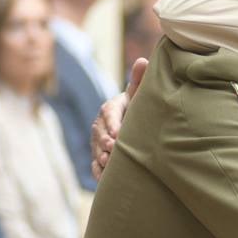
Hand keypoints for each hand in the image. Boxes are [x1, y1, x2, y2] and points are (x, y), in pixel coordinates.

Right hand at [90, 57, 148, 180]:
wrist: (131, 124)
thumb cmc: (137, 107)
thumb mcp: (138, 94)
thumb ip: (139, 80)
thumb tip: (143, 60)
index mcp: (110, 107)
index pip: (108, 113)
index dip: (113, 123)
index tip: (118, 133)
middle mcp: (100, 124)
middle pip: (99, 133)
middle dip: (105, 142)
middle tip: (113, 149)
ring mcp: (96, 141)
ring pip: (95, 149)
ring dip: (101, 157)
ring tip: (108, 163)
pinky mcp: (97, 157)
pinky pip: (94, 166)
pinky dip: (99, 172)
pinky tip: (105, 178)